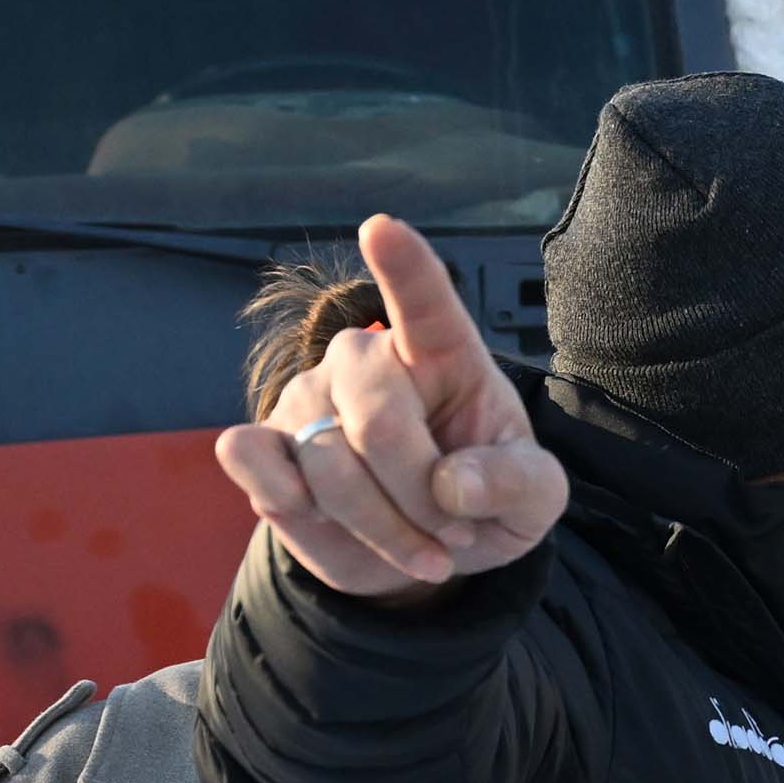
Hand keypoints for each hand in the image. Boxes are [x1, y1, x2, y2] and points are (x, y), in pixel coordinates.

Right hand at [213, 215, 567, 599]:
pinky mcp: (263, 441)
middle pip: (377, 423)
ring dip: (382, 529)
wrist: (425, 553)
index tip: (382, 229)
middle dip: (420, 499)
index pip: (426, 302)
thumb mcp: (535, 500)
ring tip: (418, 544)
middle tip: (453, 534)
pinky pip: (248, 458)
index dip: (404, 268)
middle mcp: (367, 361)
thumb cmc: (482, 502)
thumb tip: (454, 485)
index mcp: (443, 355)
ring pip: (325, 467)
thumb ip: (517, 484)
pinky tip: (324, 519)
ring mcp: (308, 396)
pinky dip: (289, 504)